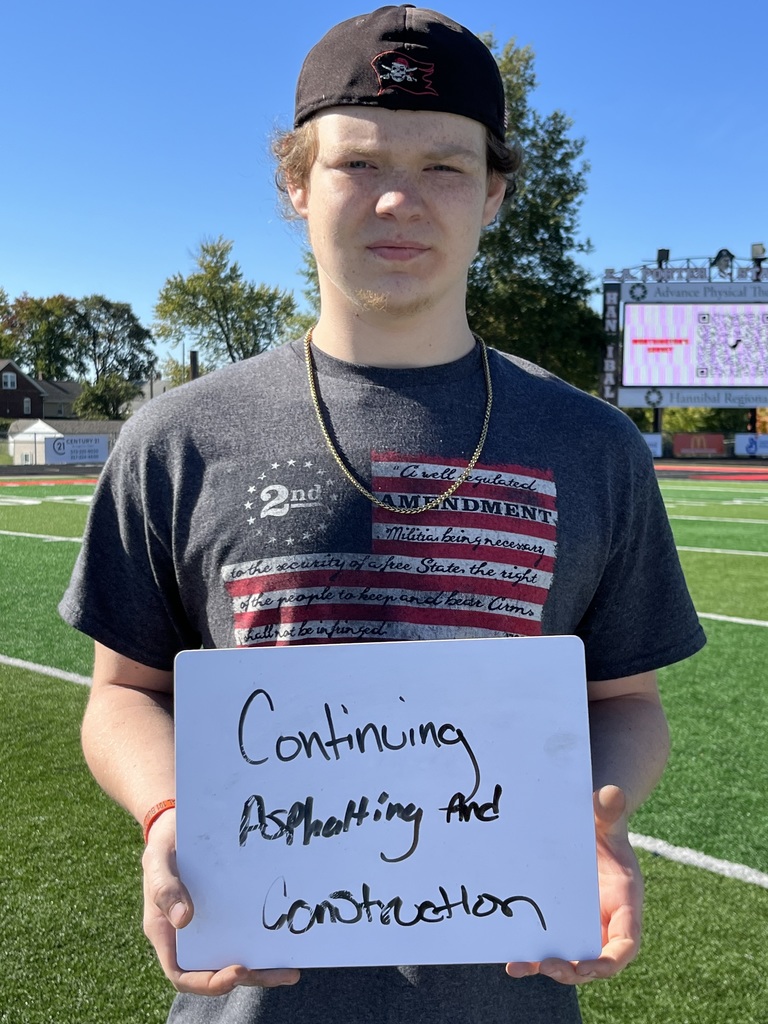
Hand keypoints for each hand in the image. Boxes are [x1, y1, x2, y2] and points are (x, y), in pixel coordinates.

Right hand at [142, 811, 300, 994]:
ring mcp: (210, 925)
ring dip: (261, 967)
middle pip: (216, 971)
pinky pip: (243, 932)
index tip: (237, 973)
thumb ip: (165, 889)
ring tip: (290, 971)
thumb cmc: (163, 844)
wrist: (177, 824)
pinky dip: (263, 942)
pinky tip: (285, 941)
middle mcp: (189, 936)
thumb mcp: (157, 861)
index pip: (182, 973)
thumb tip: (184, 920)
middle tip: (281, 973)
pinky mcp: (227, 910)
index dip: (208, 983)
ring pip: (234, 956)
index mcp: (166, 933)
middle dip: (249, 977)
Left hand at [505, 785, 642, 985]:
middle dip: (574, 970)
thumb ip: (610, 810)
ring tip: (519, 966)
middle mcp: (605, 921)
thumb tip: (611, 793)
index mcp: (625, 903)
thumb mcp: (605, 818)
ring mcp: (583, 926)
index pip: (626, 943)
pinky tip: (510, 959)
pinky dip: (532, 956)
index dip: (610, 961)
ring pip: (570, 959)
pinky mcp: (562, 924)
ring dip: (547, 968)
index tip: (590, 967)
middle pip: (595, 961)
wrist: (585, 828)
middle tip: (549, 967)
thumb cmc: (600, 825)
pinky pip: (550, 946)